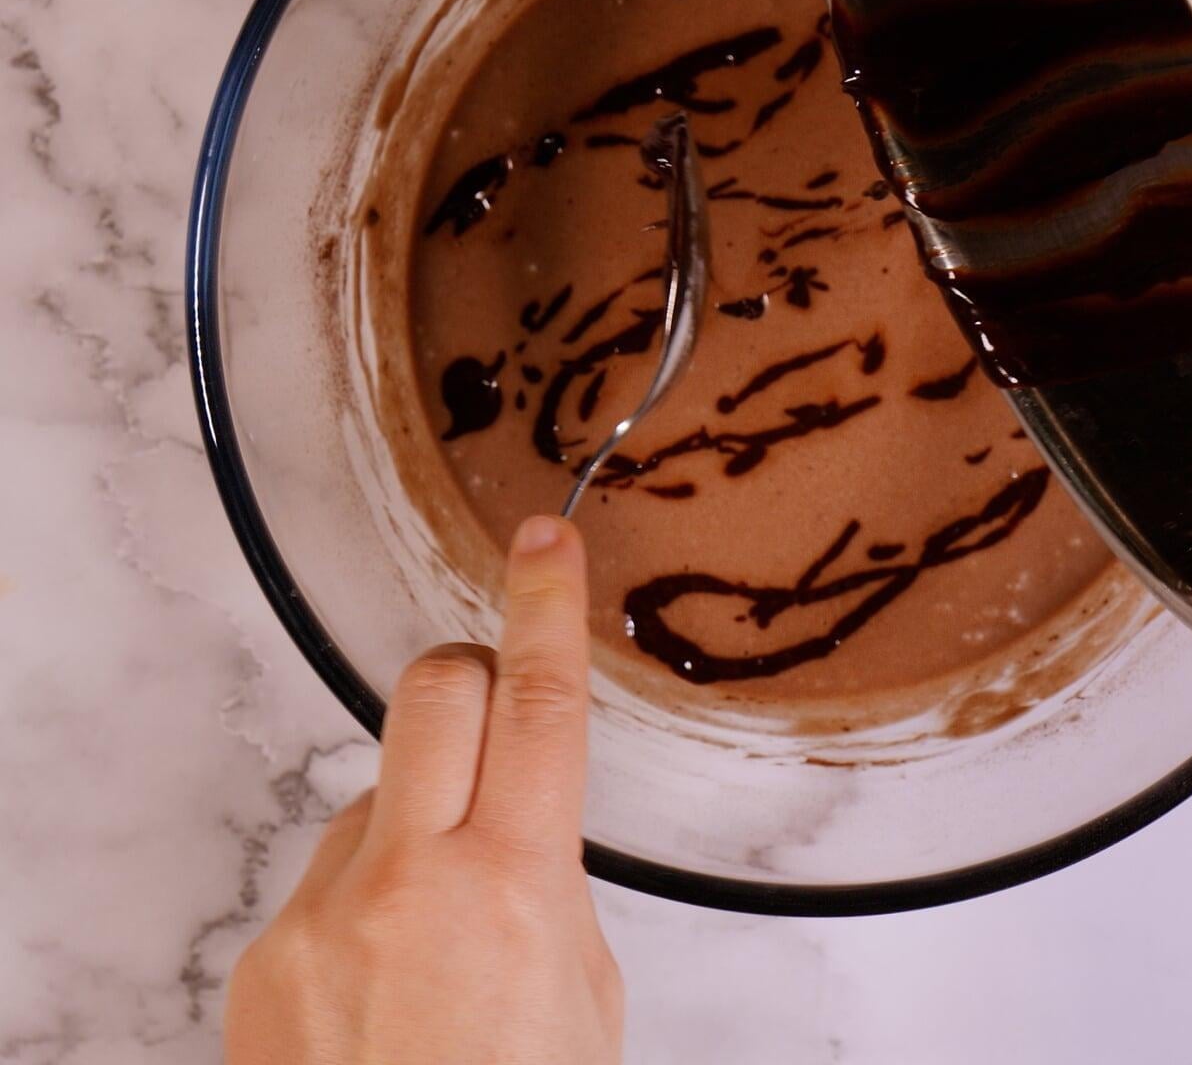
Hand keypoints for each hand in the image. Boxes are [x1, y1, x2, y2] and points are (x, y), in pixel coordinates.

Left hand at [225, 516, 622, 1063]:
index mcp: (513, 887)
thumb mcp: (581, 996)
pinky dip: (364, 904)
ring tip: (435, 944)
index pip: (540, 702)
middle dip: (468, 679)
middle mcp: (407, 883)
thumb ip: (546, 880)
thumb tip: (508, 820)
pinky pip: (328, 876)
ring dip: (415, 825)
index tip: (545, 540)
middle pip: (432, 691)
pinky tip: (381, 993)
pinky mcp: (264, 957)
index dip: (547, 605)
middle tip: (491, 722)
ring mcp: (320, 918)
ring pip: (378, 793)